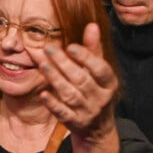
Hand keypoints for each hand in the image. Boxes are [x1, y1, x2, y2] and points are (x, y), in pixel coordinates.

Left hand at [32, 23, 118, 144]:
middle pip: (81, 80)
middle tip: (48, 48)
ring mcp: (88, 112)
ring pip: (70, 95)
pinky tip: (43, 93)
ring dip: (55, 79)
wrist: (98, 127)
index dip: (86, 57)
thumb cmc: (96, 90)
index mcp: (109, 83)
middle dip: (64, 64)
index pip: (100, 69)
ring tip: (43, 64)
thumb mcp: (99, 72)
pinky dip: (53, 104)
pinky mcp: (75, 122)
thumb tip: (92, 25)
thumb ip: (93, 49)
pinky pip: (63, 113)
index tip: (70, 46)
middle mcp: (100, 98)